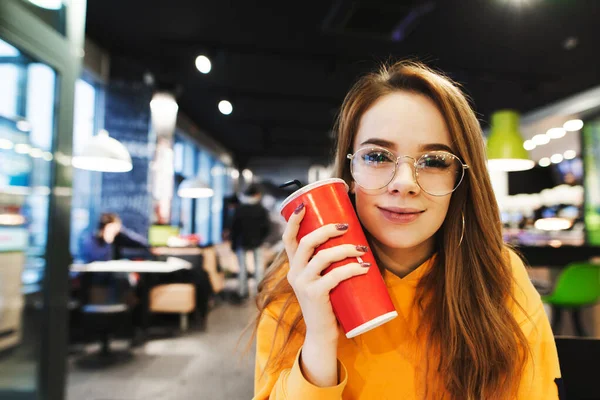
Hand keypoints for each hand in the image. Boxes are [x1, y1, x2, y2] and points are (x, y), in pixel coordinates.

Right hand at [283, 203, 369, 342]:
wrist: (322, 333)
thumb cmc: (328, 302)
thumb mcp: (322, 280)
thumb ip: (330, 263)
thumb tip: (353, 239)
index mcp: (294, 266)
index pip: (288, 239)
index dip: (294, 221)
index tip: (303, 205)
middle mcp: (294, 273)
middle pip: (307, 243)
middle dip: (327, 230)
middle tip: (346, 226)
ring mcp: (303, 284)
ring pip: (322, 257)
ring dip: (345, 249)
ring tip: (362, 249)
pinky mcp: (315, 295)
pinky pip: (334, 276)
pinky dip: (352, 269)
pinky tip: (365, 267)